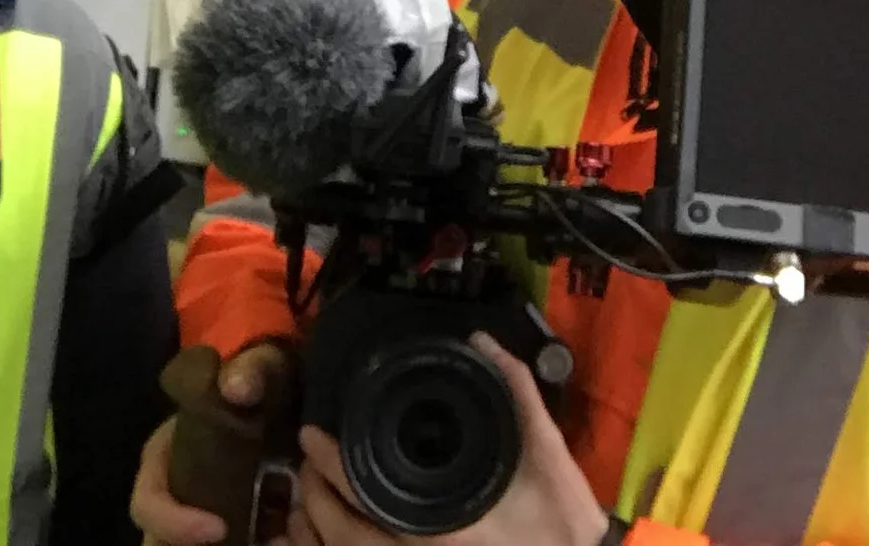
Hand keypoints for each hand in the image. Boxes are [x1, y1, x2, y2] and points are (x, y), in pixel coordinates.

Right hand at [134, 343, 295, 545]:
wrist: (279, 389)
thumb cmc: (257, 377)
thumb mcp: (259, 367)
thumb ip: (250, 371)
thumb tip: (236, 387)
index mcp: (163, 453)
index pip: (147, 501)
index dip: (173, 522)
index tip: (218, 528)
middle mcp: (170, 484)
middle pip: (156, 538)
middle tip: (233, 544)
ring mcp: (192, 504)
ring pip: (179, 545)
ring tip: (249, 541)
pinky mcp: (218, 517)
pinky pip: (213, 543)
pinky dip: (234, 543)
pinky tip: (264, 539)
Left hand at [287, 335, 608, 545]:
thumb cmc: (564, 521)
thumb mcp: (547, 452)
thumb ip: (517, 393)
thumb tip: (483, 343)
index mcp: (440, 528)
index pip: (364, 500)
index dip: (329, 467)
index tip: (310, 437)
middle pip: (343, 540)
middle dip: (313, 500)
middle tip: (304, 463)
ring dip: (320, 532)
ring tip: (311, 499)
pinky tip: (337, 535)